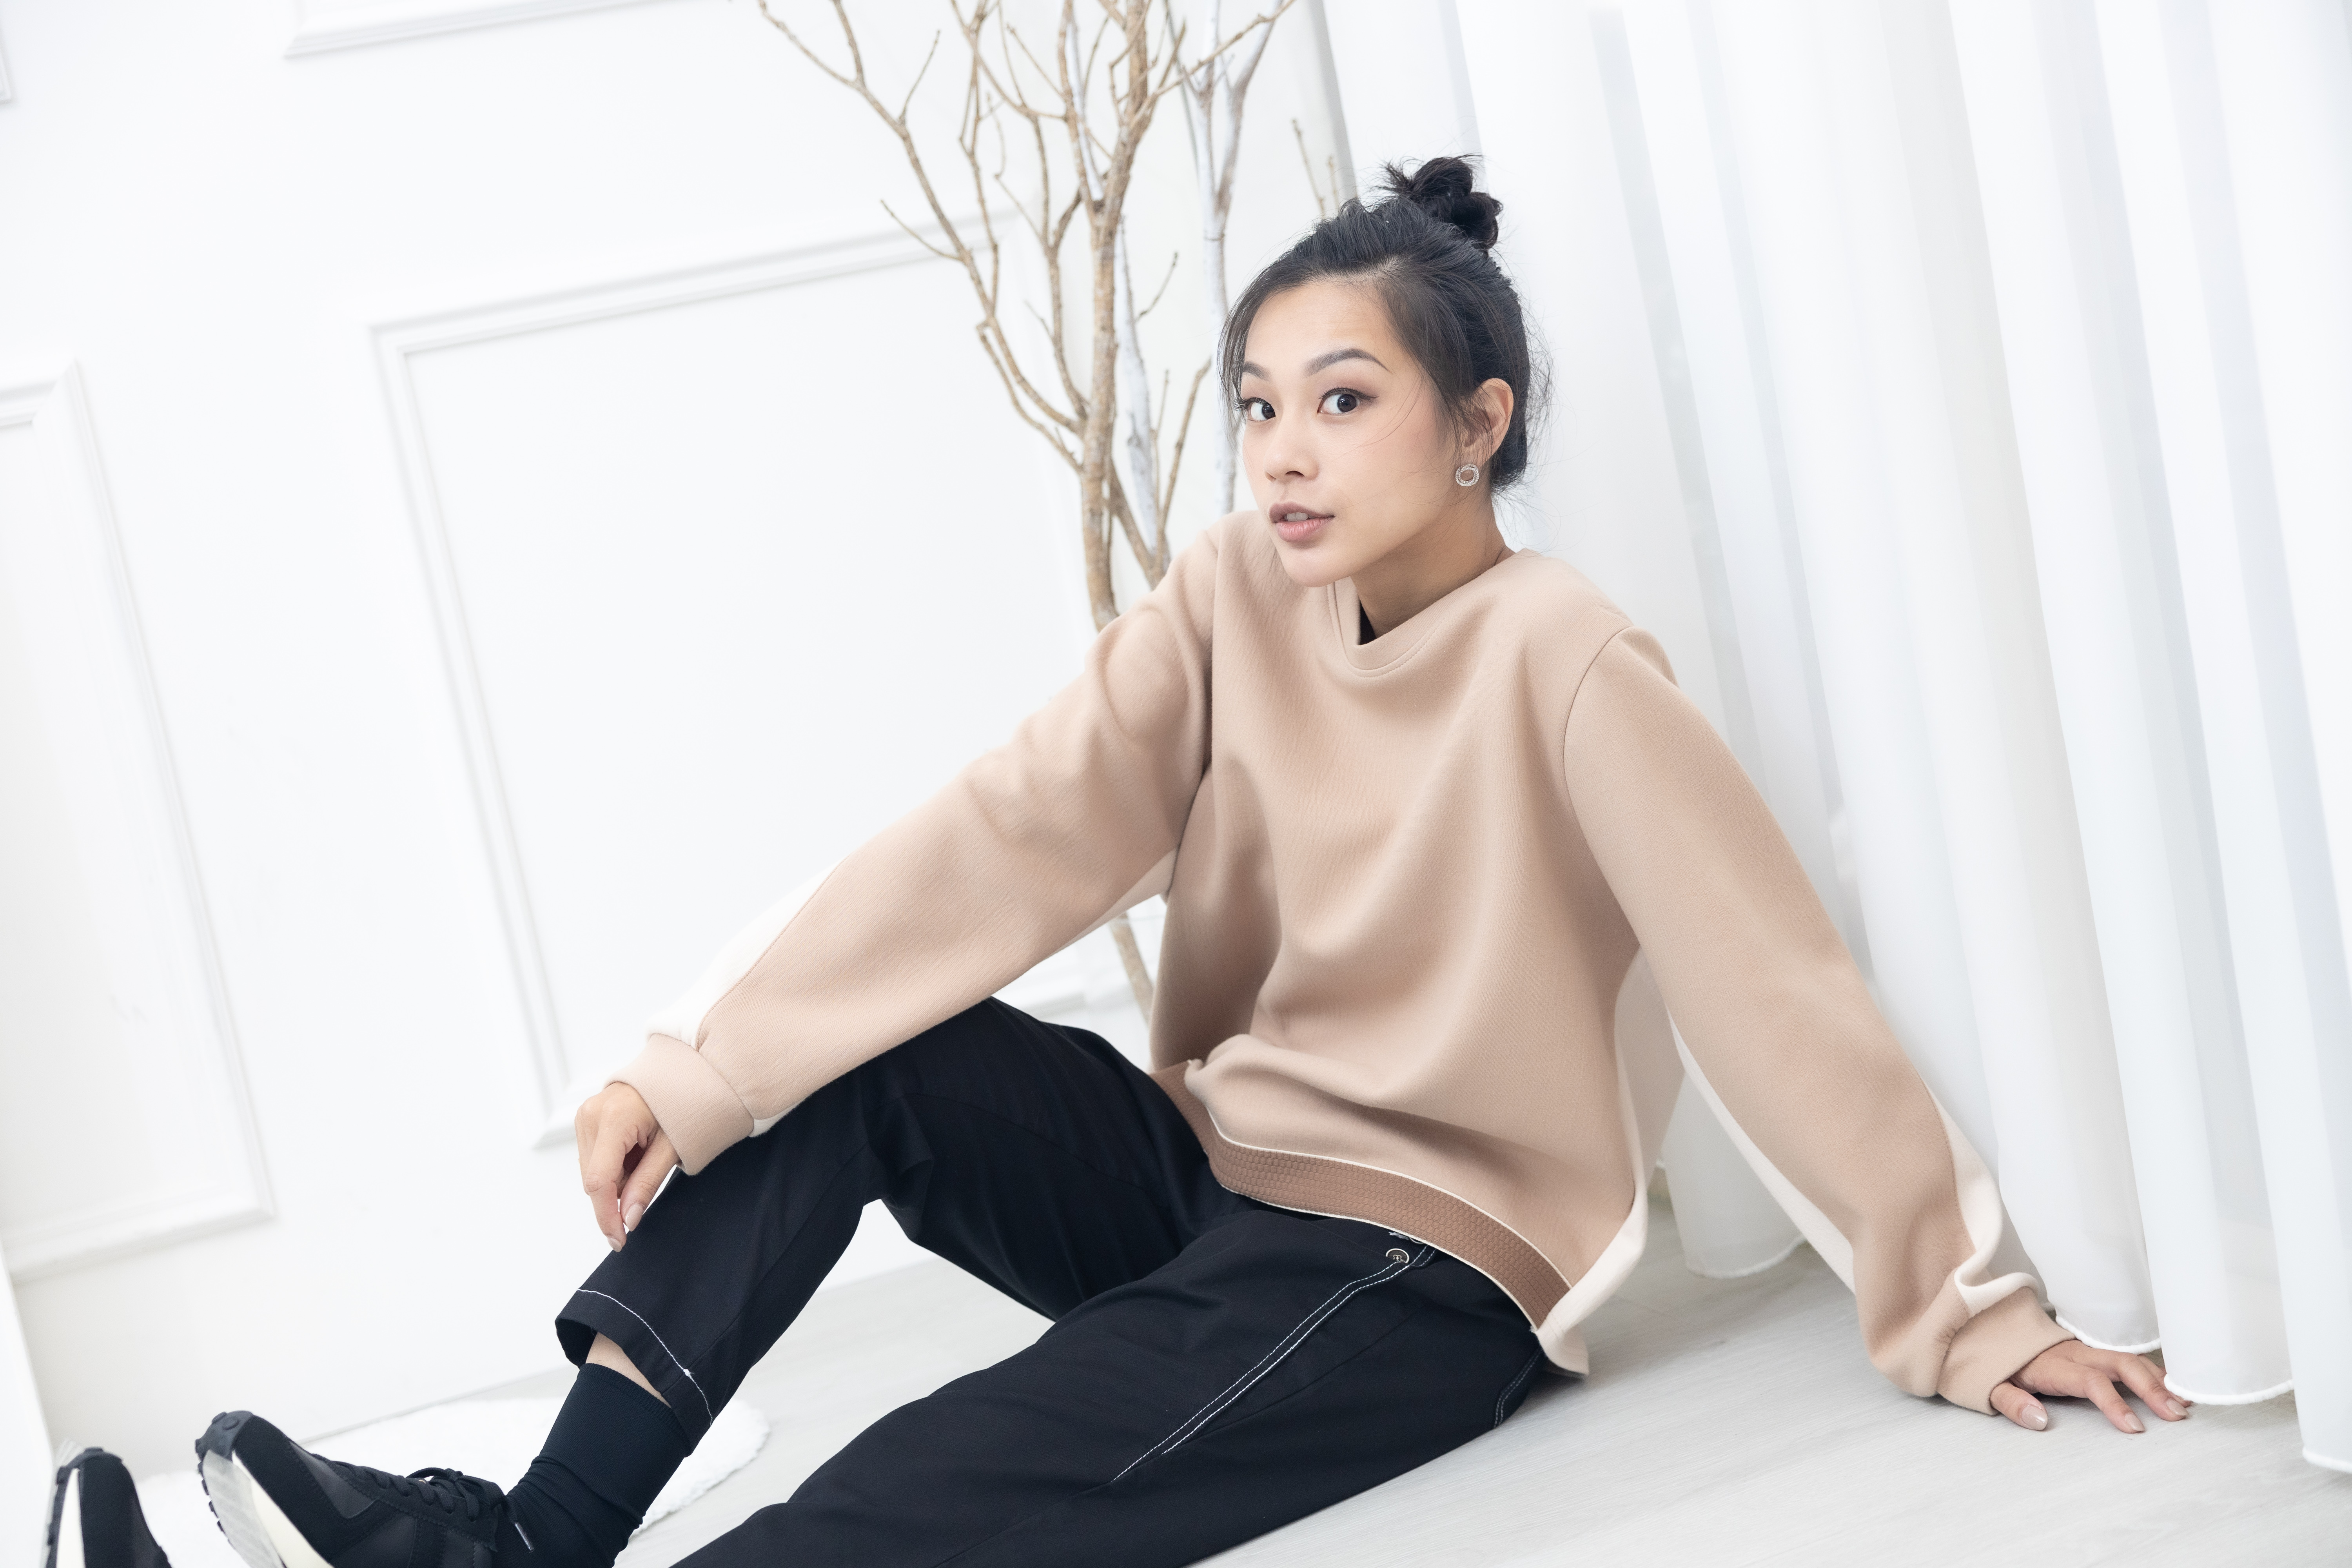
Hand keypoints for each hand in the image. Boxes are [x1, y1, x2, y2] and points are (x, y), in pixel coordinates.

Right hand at [575, 1083, 677, 1251]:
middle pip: (594, 1179)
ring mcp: (585, 1114)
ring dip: (615, 1181)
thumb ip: (647, 1184)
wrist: (676, 1072)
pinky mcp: (586, 1118)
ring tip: (643, 1161)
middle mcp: (591, 1115)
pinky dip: (612, 1167)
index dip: (607, 1216)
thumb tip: (629, 1218)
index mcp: (613, 1119)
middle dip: (615, 1199)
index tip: (618, 1239)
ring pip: (591, 1171)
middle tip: (643, 1193)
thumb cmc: (680, 1103)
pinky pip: (593, 1157)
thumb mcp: (671, 1147)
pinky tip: (632, 1157)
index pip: (600, 1182)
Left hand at [1991, 1340, 2189, 1432]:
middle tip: (2176, 1414)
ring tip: (2184, 1403)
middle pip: (2119, 1364)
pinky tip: (2173, 1387)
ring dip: (2158, 1380)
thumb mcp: (1990, 1385)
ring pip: (2128, 1358)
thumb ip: (2011, 1402)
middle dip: (2150, 1388)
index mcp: (2052, 1365)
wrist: (1995, 1332)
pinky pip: (2127, 1358)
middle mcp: (2074, 1354)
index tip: (2134, 1428)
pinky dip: (2153, 1371)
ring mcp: (2086, 1350)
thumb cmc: (1999, 1364)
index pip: (2089, 1381)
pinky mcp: (2093, 1351)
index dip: (2113, 1403)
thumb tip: (2038, 1419)